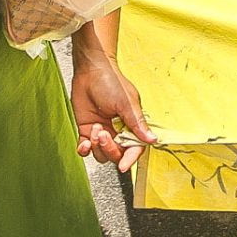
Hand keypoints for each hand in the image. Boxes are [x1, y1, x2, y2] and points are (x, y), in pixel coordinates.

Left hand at [70, 50, 153, 172]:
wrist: (90, 71)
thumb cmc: (111, 81)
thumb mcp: (127, 103)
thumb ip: (137, 123)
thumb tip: (152, 139)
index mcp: (132, 125)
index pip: (134, 148)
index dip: (129, 159)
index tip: (123, 166)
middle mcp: (118, 131)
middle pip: (117, 154)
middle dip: (109, 148)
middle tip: (103, 134)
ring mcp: (103, 131)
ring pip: (101, 154)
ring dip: (97, 146)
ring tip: (95, 127)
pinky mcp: (87, 130)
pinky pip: (86, 149)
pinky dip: (84, 149)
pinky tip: (84, 142)